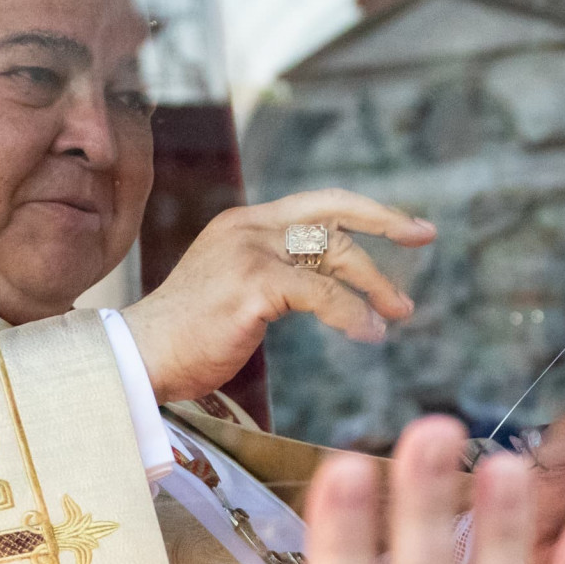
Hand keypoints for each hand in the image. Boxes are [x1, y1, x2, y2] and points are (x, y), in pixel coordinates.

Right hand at [121, 189, 435, 404]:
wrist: (138, 359)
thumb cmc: (186, 339)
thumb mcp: (235, 290)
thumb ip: (275, 276)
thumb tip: (326, 284)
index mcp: (244, 225)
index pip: (318, 204)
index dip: (367, 210)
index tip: (407, 225)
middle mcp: (248, 228)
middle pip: (334, 214)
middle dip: (386, 223)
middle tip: (425, 237)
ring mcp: (250, 253)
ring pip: (335, 255)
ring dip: (375, 285)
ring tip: (396, 314)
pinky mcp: (253, 286)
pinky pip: (322, 294)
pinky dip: (352, 314)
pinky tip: (367, 333)